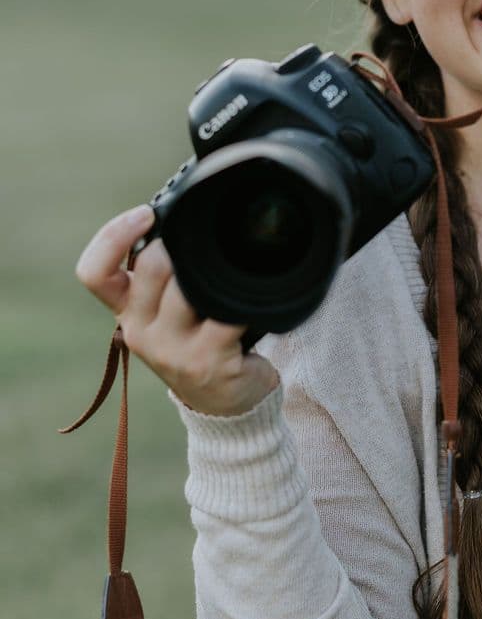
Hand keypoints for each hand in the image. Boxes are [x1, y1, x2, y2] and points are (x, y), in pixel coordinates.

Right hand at [75, 205, 280, 416]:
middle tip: (205, 246)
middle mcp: (139, 331)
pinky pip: (225, 315)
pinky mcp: (206, 361)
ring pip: (186, 287)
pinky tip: (251, 301)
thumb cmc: (200, 344)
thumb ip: (162, 277)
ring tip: (230, 275)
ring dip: (212, 274)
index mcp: (126, 312)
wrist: (227, 405)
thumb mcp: (167, 314)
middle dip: (180, 246)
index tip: (147, 213)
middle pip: (151, 265)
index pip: (94, 273)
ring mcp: (171, 350)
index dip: (113, 235)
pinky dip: (242, 303)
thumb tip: (181, 219)